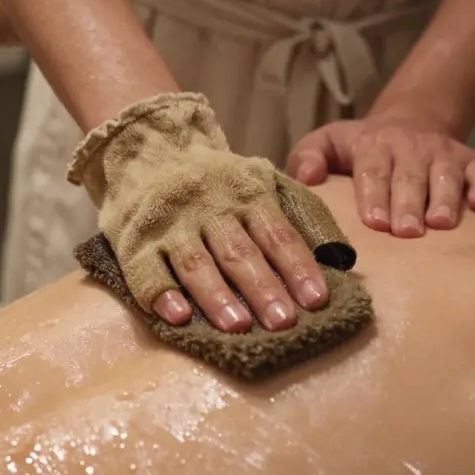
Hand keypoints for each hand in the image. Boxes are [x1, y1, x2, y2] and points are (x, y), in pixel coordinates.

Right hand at [69, 93, 331, 332]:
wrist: (146, 148)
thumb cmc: (215, 179)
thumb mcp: (261, 179)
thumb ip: (298, 212)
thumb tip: (340, 255)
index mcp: (245, 194)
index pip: (277, 233)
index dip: (298, 266)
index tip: (317, 299)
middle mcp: (208, 208)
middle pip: (238, 251)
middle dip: (263, 287)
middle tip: (283, 321)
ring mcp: (170, 225)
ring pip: (196, 262)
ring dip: (217, 296)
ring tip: (239, 326)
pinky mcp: (135, 241)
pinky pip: (146, 270)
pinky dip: (161, 294)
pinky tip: (177, 317)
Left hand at [286, 115, 474, 236]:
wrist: (408, 120)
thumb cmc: (359, 147)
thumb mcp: (326, 143)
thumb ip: (307, 157)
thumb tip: (307, 178)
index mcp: (373, 145)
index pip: (372, 170)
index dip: (374, 195)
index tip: (375, 221)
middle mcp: (410, 147)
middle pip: (410, 176)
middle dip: (408, 204)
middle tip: (406, 232)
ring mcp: (443, 153)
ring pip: (446, 175)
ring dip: (445, 199)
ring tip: (441, 224)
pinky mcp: (471, 160)